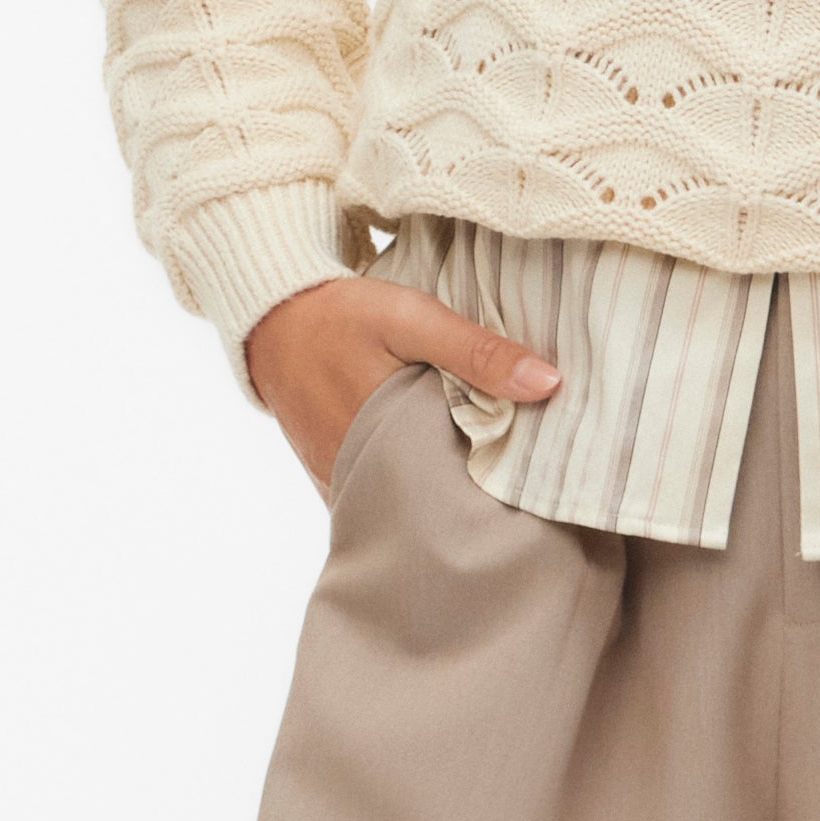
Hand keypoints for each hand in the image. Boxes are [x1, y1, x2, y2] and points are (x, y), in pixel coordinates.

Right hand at [242, 270, 561, 493]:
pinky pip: (384, 494)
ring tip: (497, 482)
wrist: (269, 321)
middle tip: (533, 487)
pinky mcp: (335, 480)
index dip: (506, 486)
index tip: (548, 479)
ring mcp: (346, 485)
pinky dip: (413, 485)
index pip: (464, 486)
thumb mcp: (411, 319)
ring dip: (446, 491)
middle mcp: (364, 478)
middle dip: (481, 498)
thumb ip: (476, 351)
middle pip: (439, 504)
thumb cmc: (340, 316)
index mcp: (390, 443)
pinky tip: (444, 469)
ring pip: (411, 503)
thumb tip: (549, 384)